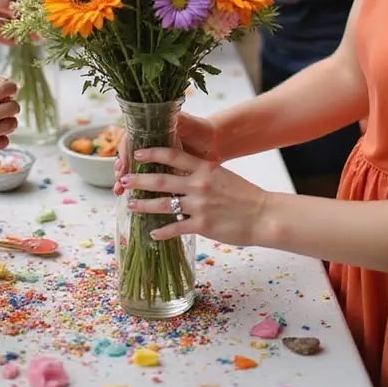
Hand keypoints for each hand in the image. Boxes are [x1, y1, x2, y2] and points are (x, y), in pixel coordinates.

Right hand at [0, 79, 18, 172]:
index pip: (3, 89)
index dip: (11, 88)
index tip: (11, 90)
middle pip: (11, 108)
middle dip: (12, 107)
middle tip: (7, 109)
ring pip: (10, 126)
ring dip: (8, 123)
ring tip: (0, 124)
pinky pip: (2, 142)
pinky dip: (0, 138)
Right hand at [113, 111, 217, 194]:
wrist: (215, 142)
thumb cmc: (200, 129)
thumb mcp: (186, 121)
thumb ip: (175, 118)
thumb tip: (167, 115)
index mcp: (151, 129)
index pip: (131, 139)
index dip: (124, 152)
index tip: (123, 164)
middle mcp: (149, 144)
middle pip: (129, 157)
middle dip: (121, 171)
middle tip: (119, 183)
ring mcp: (155, 159)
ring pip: (136, 170)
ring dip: (127, 182)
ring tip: (120, 192)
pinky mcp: (165, 172)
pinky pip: (150, 182)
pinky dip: (142, 191)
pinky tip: (137, 200)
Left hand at [119, 145, 268, 245]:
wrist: (263, 215)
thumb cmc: (244, 195)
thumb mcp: (222, 175)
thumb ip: (202, 173)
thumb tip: (181, 174)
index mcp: (205, 168)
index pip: (173, 156)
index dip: (152, 153)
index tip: (137, 154)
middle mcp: (199, 184)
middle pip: (161, 180)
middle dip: (139, 180)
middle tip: (124, 180)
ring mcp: (200, 205)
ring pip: (164, 204)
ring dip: (144, 205)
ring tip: (131, 205)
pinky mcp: (203, 225)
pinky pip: (176, 228)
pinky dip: (162, 231)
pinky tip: (153, 233)